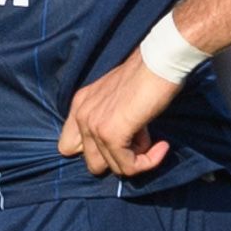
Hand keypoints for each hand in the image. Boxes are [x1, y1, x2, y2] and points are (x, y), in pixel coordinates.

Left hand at [58, 56, 180, 178]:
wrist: (160, 62)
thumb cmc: (147, 77)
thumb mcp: (117, 99)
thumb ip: (109, 120)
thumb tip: (121, 151)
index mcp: (80, 105)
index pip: (68, 147)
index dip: (97, 151)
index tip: (123, 142)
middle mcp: (81, 115)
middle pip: (92, 164)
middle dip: (118, 158)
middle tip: (139, 139)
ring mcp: (93, 125)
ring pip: (113, 168)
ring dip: (137, 158)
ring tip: (151, 136)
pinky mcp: (111, 134)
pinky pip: (128, 167)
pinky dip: (148, 162)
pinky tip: (162, 146)